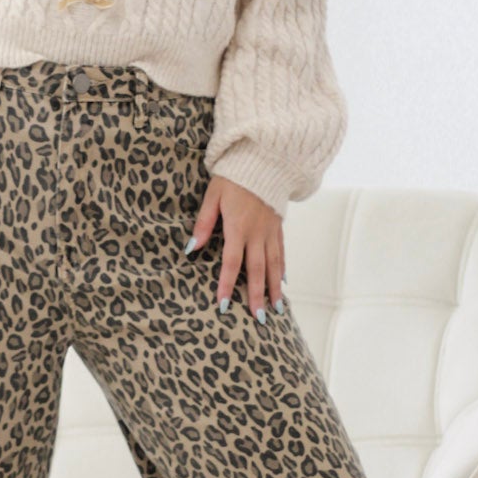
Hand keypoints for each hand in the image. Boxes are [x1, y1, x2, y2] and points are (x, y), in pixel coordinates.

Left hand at [186, 175, 286, 319]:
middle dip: (257, 295)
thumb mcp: (213, 195)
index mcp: (238, 226)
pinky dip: (283, 268)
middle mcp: (257, 232)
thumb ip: (204, 223)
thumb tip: (193, 247)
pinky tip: (283, 281)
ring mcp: (271, 230)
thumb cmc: (233, 175)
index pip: (232, 262)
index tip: (224, 304)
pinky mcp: (278, 225)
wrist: (264, 159)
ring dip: (274, 288)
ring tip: (276, 308)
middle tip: (258, 318)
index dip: (227, 284)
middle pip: (257, 269)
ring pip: (274, 264)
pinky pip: (281, 251)